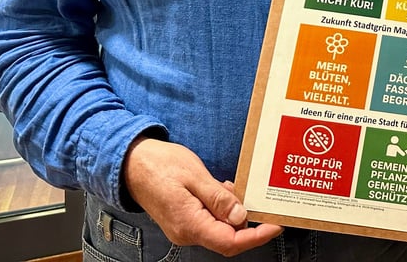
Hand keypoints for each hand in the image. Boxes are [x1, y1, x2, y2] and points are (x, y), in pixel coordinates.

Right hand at [123, 137, 281, 256]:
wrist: (130, 163)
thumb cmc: (159, 165)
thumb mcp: (194, 176)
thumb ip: (218, 198)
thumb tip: (240, 216)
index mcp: (189, 224)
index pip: (230, 242)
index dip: (256, 236)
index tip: (275, 225)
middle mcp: (186, 232)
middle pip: (227, 239)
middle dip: (247, 222)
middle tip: (261, 200)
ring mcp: (184, 228)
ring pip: (219, 229)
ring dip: (233, 213)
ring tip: (238, 188)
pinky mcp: (183, 220)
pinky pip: (209, 221)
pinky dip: (222, 208)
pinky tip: (224, 190)